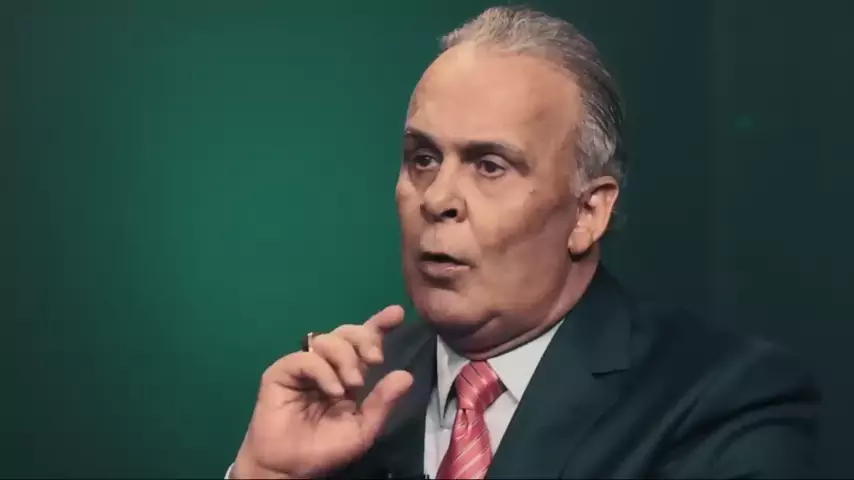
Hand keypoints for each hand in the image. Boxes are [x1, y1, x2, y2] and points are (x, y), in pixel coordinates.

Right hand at [231, 305, 413, 478]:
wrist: (290, 468)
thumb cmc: (325, 449)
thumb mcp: (363, 429)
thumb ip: (382, 402)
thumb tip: (406, 376)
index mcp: (349, 375)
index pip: (365, 343)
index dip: (379, 325)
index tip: (396, 313)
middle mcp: (327, 366)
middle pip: (347, 333)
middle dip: (365, 338)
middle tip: (375, 359)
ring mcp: (304, 366)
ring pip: (328, 340)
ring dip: (346, 358)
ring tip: (353, 385)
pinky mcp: (282, 372)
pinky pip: (307, 358)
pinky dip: (324, 371)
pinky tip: (333, 390)